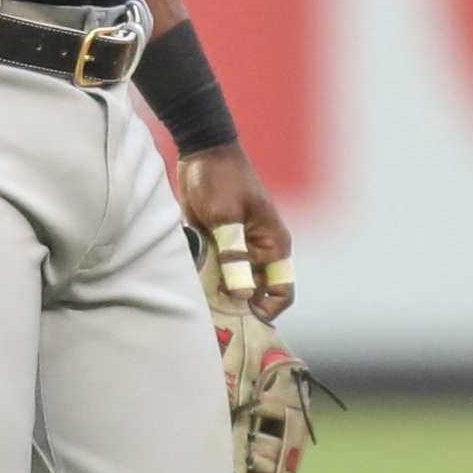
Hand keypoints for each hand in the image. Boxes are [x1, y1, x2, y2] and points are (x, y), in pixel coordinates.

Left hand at [176, 145, 294, 319]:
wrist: (200, 152)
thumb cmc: (221, 179)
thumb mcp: (226, 218)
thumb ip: (235, 256)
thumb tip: (244, 294)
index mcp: (272, 245)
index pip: (282, 289)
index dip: (267, 309)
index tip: (243, 318)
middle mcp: (258, 252)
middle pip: (255, 293)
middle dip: (237, 307)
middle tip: (215, 320)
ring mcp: (236, 250)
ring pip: (231, 286)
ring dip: (217, 295)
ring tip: (199, 305)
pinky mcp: (216, 246)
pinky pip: (213, 273)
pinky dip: (203, 281)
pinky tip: (190, 287)